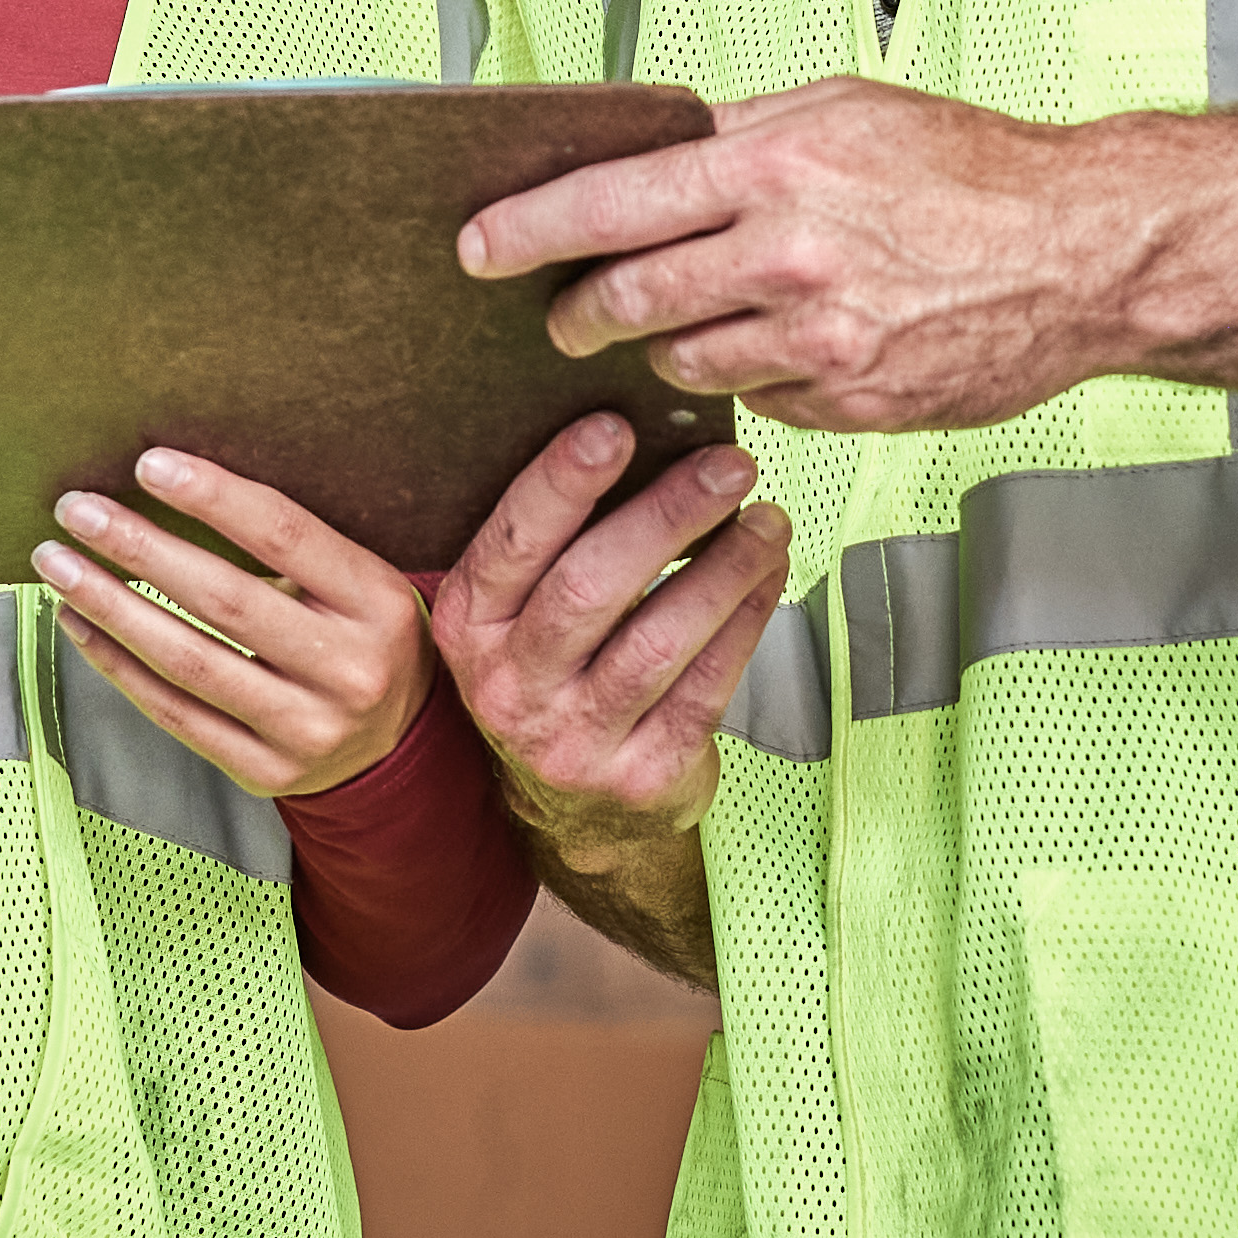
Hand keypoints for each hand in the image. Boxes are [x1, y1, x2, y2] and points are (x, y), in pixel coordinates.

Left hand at [36, 450, 429, 802]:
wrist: (400, 741)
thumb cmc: (360, 635)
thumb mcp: (358, 581)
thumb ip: (291, 544)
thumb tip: (171, 481)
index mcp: (376, 602)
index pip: (284, 535)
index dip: (212, 497)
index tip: (148, 465)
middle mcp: (348, 669)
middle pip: (224, 601)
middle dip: (140, 549)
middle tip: (78, 511)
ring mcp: (307, 729)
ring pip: (188, 663)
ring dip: (110, 607)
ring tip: (58, 565)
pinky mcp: (266, 771)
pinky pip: (176, 714)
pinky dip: (118, 666)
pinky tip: (80, 625)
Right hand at [422, 413, 786, 858]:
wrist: (576, 810)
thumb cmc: (558, 673)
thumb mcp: (521, 614)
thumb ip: (555, 543)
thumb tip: (636, 434)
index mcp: (470, 627)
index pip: (511, 544)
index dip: (561, 482)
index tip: (616, 427)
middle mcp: (509, 687)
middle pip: (589, 588)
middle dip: (667, 515)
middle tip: (728, 466)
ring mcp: (573, 741)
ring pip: (656, 642)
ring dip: (722, 569)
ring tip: (767, 519)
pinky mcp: (640, 776)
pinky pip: (703, 688)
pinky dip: (743, 622)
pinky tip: (767, 576)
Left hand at [458, 80, 1171, 433]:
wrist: (1083, 253)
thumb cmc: (973, 173)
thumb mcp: (845, 113)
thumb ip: (741, 139)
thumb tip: (652, 155)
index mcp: (772, 170)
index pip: (608, 204)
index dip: (527, 231)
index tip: (477, 248)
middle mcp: (785, 258)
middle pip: (627, 301)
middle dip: (575, 316)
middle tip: (559, 318)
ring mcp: (819, 343)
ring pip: (685, 363)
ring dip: (664, 349)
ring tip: (683, 326)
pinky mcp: (851, 405)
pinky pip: (761, 400)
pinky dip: (754, 377)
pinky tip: (786, 348)